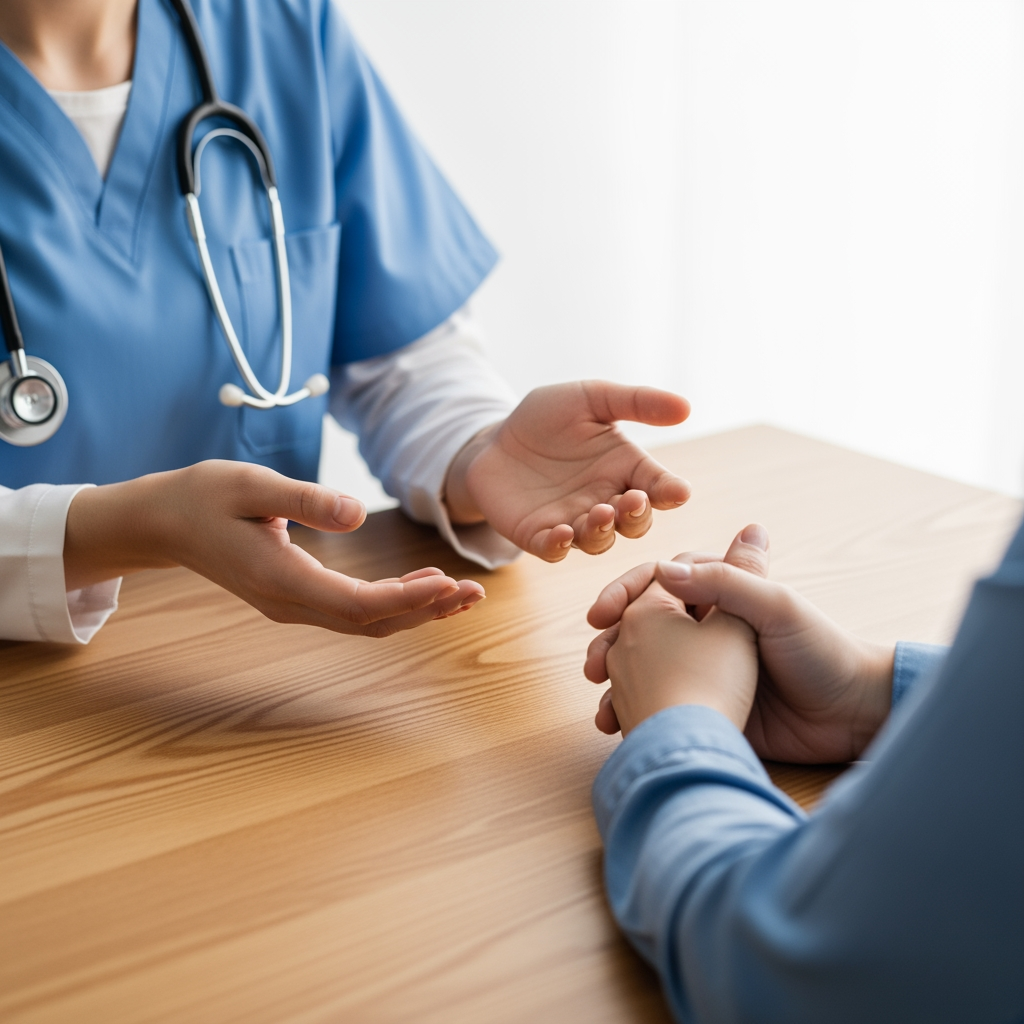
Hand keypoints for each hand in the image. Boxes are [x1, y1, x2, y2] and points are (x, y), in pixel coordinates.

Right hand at [64, 461, 484, 637]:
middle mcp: (290, 604)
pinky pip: (353, 611)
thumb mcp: (250, 485)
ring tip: (460, 594)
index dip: (407, 598)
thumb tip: (356, 514)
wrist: (165, 521)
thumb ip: (303, 499)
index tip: (448, 583)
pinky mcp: (296, 598)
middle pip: (370, 622)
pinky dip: (392, 604)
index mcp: (282, 580)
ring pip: (364, 622)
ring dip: (414, 611)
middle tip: (473, 593)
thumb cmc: (204, 497)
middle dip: (425, 610)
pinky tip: (420, 587)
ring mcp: (292, 606)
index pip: (357, 604)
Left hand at [443, 381, 690, 560]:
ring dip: (603, 531)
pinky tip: (563, 533)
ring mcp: (573, 523)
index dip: (670, 492)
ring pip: (599, 540)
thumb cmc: (547, 418)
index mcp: (625, 470)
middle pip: (634, 522)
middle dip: (637, 515)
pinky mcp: (539, 536)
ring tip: (600, 513)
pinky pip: (554, 550)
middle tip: (633, 502)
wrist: (493, 438)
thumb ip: (636, 402)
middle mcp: (606, 501)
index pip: (657, 486)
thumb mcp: (591, 398)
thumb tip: (686, 408)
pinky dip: (561, 546)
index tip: (677, 492)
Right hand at [586, 525, 894, 760]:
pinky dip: (635, 710)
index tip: (600, 614)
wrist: (851, 716)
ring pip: (644, 666)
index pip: (660, 582)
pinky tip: (619, 723)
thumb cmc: (822, 651)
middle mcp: (707, 627)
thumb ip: (727, 583)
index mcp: (722, 594)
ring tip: (601, 698)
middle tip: (594, 664)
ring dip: (616, 679)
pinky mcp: (707, 705)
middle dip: (611, 641)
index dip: (625, 593)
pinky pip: (659, 703)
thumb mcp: (776, 607)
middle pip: (642, 624)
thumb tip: (665, 569)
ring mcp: (704, 668)